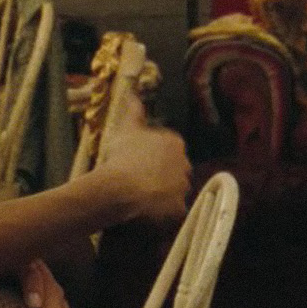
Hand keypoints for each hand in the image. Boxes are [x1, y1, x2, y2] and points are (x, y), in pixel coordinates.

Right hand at [101, 104, 190, 223]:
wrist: (121, 187)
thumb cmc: (122, 156)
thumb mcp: (126, 129)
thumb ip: (133, 111)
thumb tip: (132, 93)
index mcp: (175, 143)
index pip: (169, 150)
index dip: (153, 158)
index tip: (139, 164)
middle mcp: (185, 163)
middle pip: (175, 170)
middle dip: (162, 175)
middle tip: (140, 180)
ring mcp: (183, 187)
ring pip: (175, 191)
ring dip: (163, 194)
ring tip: (141, 197)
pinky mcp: (180, 208)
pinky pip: (173, 211)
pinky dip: (163, 213)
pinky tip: (147, 211)